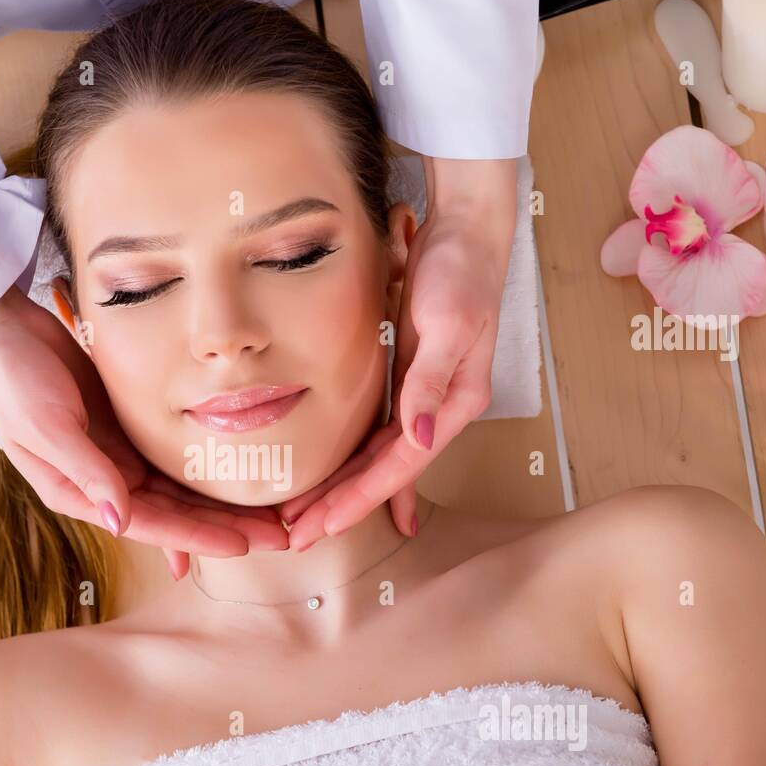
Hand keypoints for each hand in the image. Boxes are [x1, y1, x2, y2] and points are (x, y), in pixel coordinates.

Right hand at [0, 285, 287, 569]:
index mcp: (80, 493)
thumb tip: (120, 522)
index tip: (245, 546)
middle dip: (227, 528)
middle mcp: (103, 483)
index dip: (200, 537)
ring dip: (223, 503)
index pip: (153, 524)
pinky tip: (238, 478)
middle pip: (176, 514)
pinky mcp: (127, 428)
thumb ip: (87, 472)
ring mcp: (116, 456)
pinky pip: (175, 457)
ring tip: (273, 512)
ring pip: (181, 489)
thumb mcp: (47, 426)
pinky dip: (204, 470)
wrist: (0, 330)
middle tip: (282, 537)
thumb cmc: (14, 379)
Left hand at [278, 158, 516, 549]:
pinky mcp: (405, 379)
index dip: (361, 498)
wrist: (467, 231)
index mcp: (454, 404)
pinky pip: (375, 433)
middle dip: (343, 505)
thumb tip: (418, 437)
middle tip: (299, 534)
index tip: (324, 524)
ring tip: (304, 515)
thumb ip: (429, 383)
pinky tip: (339, 484)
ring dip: (342, 488)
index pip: (401, 465)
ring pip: (377, 457)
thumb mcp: (448, 326)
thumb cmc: (462, 273)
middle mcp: (439, 409)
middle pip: (385, 472)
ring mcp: (422, 397)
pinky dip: (355, 461)